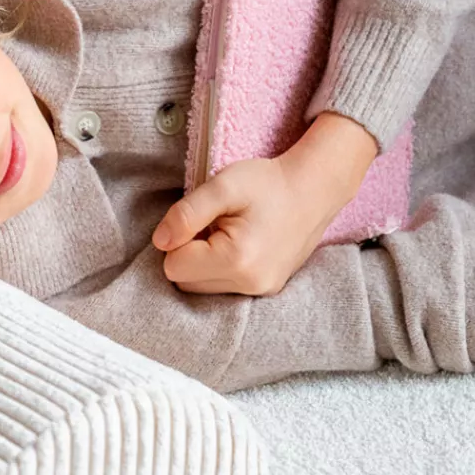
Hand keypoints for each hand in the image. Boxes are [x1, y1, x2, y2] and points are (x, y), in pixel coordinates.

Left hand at [151, 112, 379, 296]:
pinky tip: (238, 245)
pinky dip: (222, 269)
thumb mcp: (223, 185)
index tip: (201, 218)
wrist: (314, 189)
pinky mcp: (267, 290)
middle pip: (186, 283)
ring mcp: (261, 291)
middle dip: (189, 254)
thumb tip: (160, 241)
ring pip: (204, 289)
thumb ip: (187, 213)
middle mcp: (250, 285)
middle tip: (213, 224)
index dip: (178, 238)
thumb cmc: (268, 183)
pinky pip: (225, 288)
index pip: (173, 267)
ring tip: (227, 233)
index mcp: (236, 260)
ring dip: (205, 263)